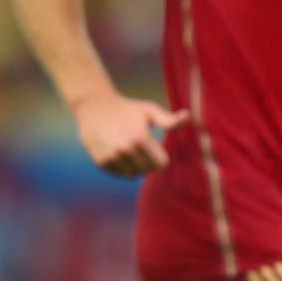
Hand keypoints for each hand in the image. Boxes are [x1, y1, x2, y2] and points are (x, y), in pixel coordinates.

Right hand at [72, 91, 187, 177]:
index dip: (161, 156)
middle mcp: (124, 150)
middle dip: (149, 162)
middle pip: (147, 170)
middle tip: (143, 148)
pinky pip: (119, 173)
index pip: (161, 164)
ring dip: (136, 166)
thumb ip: (169, 120)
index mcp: (139, 138)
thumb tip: (187, 116)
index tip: (155, 145)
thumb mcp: (149, 111)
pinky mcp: (101, 162)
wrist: (94, 107)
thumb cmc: (127, 108)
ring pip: (133, 174)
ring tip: (132, 150)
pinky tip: (120, 153)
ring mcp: (111, 157)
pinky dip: (123, 167)